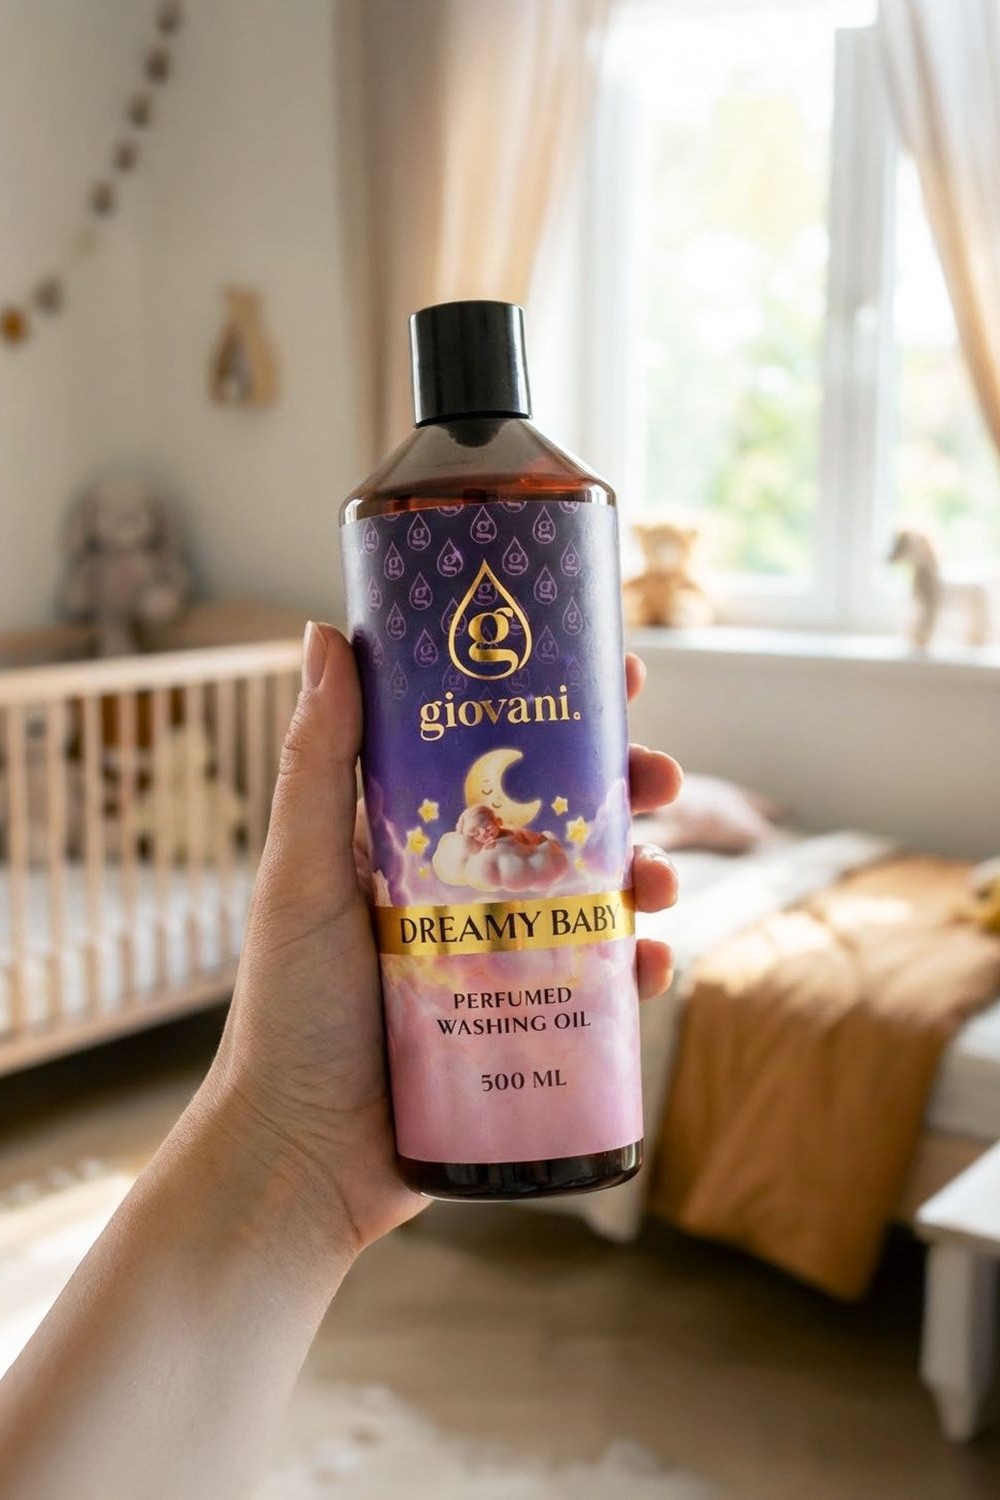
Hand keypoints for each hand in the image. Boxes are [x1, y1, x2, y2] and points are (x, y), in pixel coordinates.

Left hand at [207, 624, 682, 1257]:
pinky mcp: (527, 1025)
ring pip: (596, 897)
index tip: (621, 674)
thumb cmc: (289, 1009)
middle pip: (565, 819)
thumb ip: (316, 761)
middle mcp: (466, 890)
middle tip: (662, 780)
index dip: (563, 710)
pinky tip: (653, 967)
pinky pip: (600, 988)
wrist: (303, 1156)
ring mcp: (501, 958)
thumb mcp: (301, 874)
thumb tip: (325, 635)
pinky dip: (637, 971)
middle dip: (626, 791)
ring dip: (644, 876)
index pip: (499, 753)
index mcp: (418, 840)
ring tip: (660, 883)